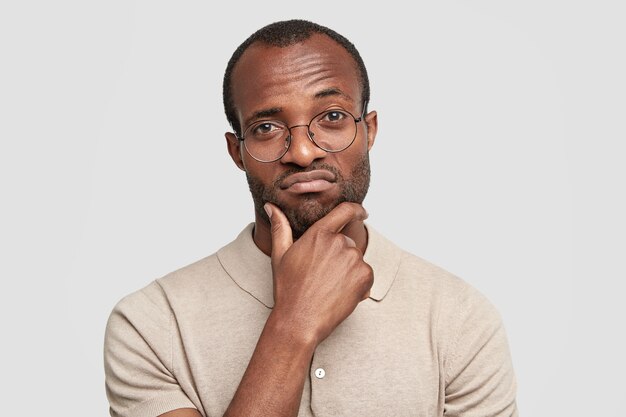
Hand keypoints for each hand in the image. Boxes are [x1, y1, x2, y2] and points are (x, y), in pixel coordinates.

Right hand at [265, 202, 373, 346]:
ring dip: (349, 271)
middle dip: (340, 256)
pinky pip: (366, 275)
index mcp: (319, 233)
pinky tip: (341, 295)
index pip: (345, 211)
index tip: (362, 211)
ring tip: (329, 288)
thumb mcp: (280, 255)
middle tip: (324, 277)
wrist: (300, 320)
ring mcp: (353, 259)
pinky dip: (359, 285)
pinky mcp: (364, 275)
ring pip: (356, 260)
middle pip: (348, 242)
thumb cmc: (288, 289)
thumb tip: (271, 207)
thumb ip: (280, 227)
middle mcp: (338, 242)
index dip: (356, 209)